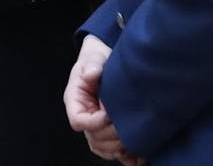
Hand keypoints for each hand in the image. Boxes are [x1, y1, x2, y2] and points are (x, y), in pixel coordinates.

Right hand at [65, 36, 140, 163]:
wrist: (105, 62)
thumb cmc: (96, 59)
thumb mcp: (94, 57)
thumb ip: (92, 65)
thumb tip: (93, 73)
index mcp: (75, 100)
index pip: (78, 121)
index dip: (94, 122)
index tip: (109, 113)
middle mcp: (84, 115)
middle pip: (92, 138)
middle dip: (111, 135)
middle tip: (127, 126)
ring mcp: (94, 125)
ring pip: (101, 147)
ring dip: (117, 147)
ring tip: (133, 139)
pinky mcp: (106, 129)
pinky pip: (111, 150)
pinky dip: (124, 154)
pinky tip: (137, 152)